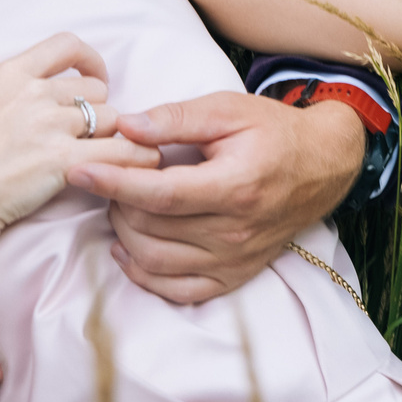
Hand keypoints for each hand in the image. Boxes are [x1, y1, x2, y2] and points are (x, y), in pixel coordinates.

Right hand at [0, 32, 158, 244]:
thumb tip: (6, 87)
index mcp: (9, 73)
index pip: (66, 45)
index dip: (89, 59)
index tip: (94, 76)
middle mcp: (34, 93)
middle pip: (94, 88)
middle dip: (97, 109)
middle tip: (89, 134)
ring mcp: (51, 126)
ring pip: (110, 118)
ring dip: (111, 136)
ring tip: (105, 155)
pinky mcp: (65, 161)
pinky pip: (120, 151)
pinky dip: (136, 157)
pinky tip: (143, 165)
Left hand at [65, 91, 366, 302]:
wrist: (323, 165)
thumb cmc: (274, 132)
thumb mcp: (228, 110)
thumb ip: (175, 118)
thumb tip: (126, 126)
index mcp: (235, 186)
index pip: (160, 194)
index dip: (113, 183)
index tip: (79, 170)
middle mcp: (234, 232)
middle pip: (151, 228)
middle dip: (116, 201)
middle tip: (111, 174)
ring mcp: (234, 260)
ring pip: (155, 262)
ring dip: (125, 234)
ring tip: (121, 204)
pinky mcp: (233, 276)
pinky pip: (177, 291)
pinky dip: (144, 274)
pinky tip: (129, 248)